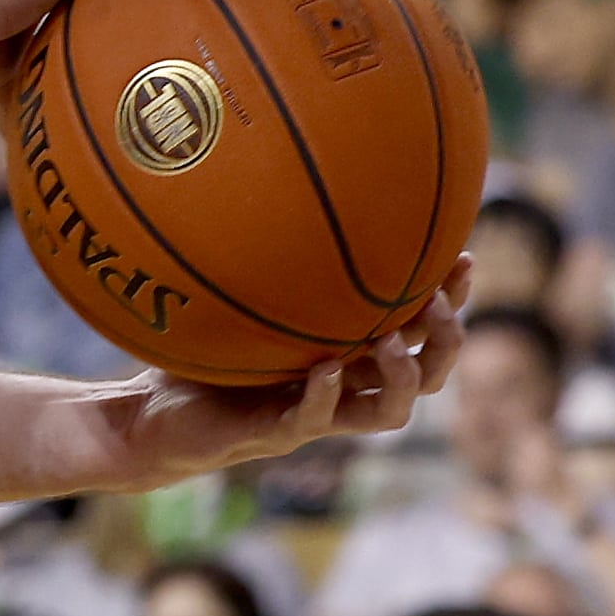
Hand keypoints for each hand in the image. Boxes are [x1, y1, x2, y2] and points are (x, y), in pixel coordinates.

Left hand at [95, 256, 471, 492]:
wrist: (153, 413)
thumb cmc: (202, 352)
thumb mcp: (239, 295)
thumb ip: (266, 257)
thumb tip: (272, 182)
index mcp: (347, 353)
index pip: (419, 330)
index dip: (450, 299)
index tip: (461, 256)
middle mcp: (342, 386)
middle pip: (427, 374)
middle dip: (445, 342)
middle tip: (438, 306)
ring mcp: (313, 414)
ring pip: (389, 412)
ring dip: (402, 379)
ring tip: (392, 343)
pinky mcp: (274, 433)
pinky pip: (313, 421)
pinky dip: (325, 397)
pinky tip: (326, 370)